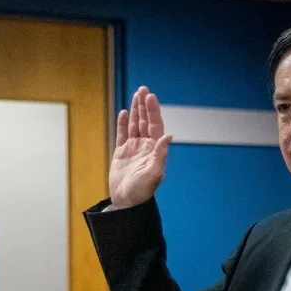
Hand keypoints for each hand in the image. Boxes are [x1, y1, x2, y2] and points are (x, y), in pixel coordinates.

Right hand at [108, 86, 171, 208]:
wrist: (127, 202)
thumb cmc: (142, 191)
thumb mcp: (154, 173)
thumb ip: (160, 154)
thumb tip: (168, 135)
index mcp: (155, 150)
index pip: (155, 125)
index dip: (153, 111)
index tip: (150, 97)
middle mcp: (146, 146)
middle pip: (145, 121)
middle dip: (144, 106)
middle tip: (143, 89)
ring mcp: (133, 148)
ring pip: (134, 125)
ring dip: (135, 110)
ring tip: (136, 95)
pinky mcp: (121, 153)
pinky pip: (122, 134)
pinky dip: (123, 123)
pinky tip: (124, 113)